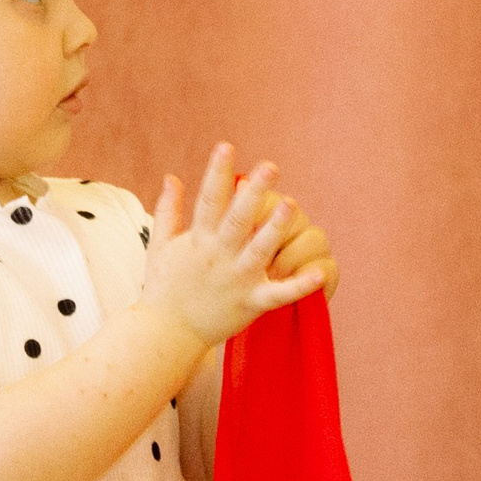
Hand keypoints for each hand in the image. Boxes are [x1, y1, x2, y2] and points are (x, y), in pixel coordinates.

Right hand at [140, 145, 326, 344]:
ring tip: (291, 204)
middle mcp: (218, 256)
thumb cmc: (164, 287)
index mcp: (198, 240)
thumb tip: (172, 176)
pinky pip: (278, 295)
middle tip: (270, 166)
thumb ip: (168, 210)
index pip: (208, 199)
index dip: (217, 172)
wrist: (166, 335)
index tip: (226, 146)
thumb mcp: (160, 245)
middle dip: (253, 192)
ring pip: (259, 250)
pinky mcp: (250, 303)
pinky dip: (299, 287)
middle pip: (237, 219)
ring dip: (275, 228)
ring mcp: (235, 280)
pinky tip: (320, 273)